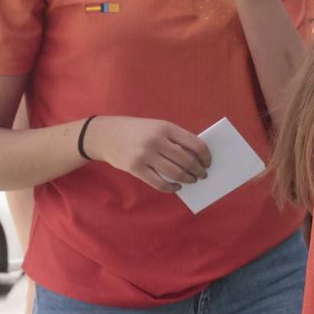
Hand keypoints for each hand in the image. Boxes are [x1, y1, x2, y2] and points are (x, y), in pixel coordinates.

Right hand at [85, 116, 211, 192]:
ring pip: (175, 173)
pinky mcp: (135, 168)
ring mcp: (145, 155)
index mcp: (166, 127)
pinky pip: (159, 183)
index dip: (206, 156)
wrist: (104, 134)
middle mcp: (156, 141)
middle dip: (198, 171)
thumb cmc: (137, 131)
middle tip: (202, 175)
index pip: (196, 144)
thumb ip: (175, 139)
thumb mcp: (157, 126)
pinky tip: (176, 187)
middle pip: (187, 161)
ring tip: (191, 180)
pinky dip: (171, 187)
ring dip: (188, 179)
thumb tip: (197, 158)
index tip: (208, 163)